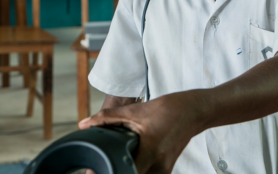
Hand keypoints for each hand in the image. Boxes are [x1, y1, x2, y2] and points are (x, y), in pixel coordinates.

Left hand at [78, 92, 203, 173]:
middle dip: (116, 172)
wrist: (193, 111)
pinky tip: (127, 163)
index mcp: (151, 151)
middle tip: (99, 167)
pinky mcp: (166, 169)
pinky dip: (136, 171)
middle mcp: (159, 165)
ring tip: (112, 164)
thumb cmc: (167, 110)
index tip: (96, 169)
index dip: (109, 171)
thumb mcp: (134, 111)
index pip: (126, 172)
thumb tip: (84, 124)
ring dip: (125, 171)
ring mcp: (164, 169)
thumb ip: (106, 118)